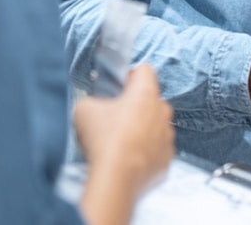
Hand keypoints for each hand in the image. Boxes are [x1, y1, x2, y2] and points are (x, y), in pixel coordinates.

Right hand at [74, 64, 173, 224]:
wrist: (114, 181)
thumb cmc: (103, 141)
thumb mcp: (83, 109)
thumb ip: (92, 100)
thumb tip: (92, 107)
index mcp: (145, 93)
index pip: (144, 70)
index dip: (128, 76)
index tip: (118, 88)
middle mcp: (162, 112)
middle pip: (151, 99)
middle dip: (135, 105)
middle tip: (114, 116)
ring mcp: (167, 138)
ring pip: (155, 125)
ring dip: (141, 129)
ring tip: (119, 141)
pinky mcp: (166, 162)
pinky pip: (156, 150)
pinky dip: (145, 152)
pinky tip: (127, 158)